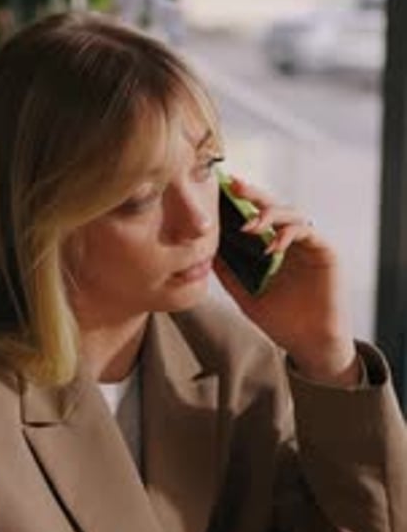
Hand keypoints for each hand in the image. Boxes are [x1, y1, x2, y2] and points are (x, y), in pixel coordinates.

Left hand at [213, 179, 359, 385]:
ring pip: (292, 214)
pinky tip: (272, 247)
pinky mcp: (326, 252)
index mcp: (275, 248)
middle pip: (274, 208)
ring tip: (249, 226)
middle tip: (234, 186)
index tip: (221, 191)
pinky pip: (308, 232)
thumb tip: (205, 253)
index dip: (242, 203)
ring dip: (270, 215)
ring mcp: (311, 245)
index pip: (257, 218)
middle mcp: (293, 242)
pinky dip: (288, 235)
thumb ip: (229, 274)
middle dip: (254, 195)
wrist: (310, 345)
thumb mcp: (246, 296)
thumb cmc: (282, 322)